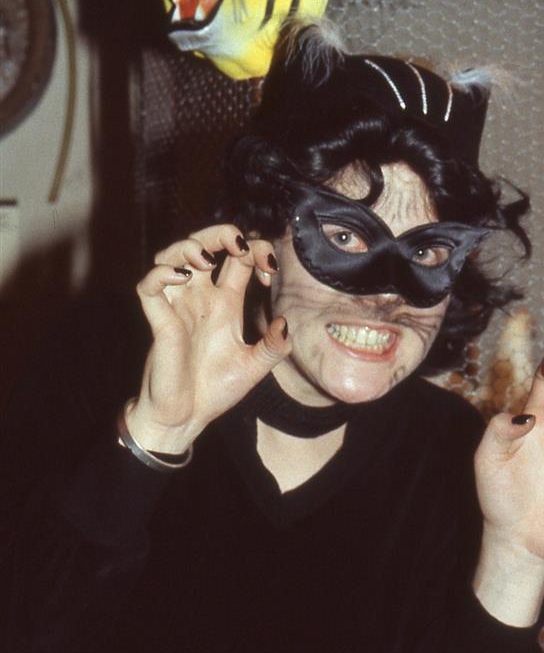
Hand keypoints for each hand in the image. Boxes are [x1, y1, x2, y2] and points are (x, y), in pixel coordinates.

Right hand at [126, 226, 291, 452]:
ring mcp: (178, 305)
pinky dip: (160, 273)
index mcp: (226, 302)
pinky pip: (148, 285)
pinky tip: (180, 278)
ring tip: (207, 260)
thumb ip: (274, 347)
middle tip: (239, 244)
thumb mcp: (254, 367)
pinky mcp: (159, 320)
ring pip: (171, 255)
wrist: (186, 418)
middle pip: (204, 244)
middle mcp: (201, 297)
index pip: (239, 258)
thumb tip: (286, 324)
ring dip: (189, 246)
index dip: (256, 252)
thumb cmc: (215, 390)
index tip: (270, 271)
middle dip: (221, 233)